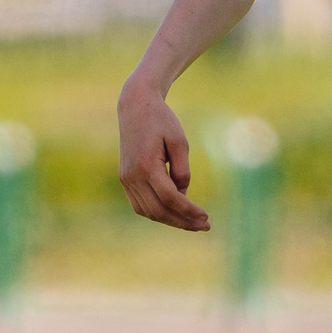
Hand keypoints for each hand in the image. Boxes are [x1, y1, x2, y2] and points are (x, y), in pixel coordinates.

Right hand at [117, 81, 207, 231]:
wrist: (135, 107)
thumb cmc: (161, 121)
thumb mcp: (179, 142)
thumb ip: (182, 170)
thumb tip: (183, 194)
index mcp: (146, 166)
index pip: (170, 198)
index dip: (189, 210)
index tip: (206, 217)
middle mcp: (132, 176)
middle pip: (159, 210)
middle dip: (182, 221)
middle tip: (204, 226)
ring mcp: (126, 179)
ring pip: (148, 212)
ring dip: (171, 220)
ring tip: (192, 222)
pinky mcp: (125, 179)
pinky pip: (140, 205)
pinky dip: (157, 212)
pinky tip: (175, 213)